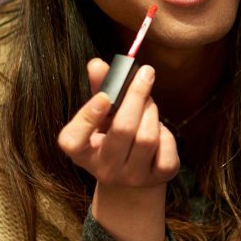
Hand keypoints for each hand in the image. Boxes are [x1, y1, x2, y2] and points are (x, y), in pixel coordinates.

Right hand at [57, 59, 179, 240]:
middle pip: (123, 130)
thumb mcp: (101, 115)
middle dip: (136, 97)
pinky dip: (166, 132)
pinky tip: (158, 129)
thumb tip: (97, 63)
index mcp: (80, 152)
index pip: (73, 139)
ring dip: (151, 111)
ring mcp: (132, 177)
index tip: (105, 95)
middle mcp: (104, 169)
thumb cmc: (112, 135)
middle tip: (146, 74)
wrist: (132, 176)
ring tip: (149, 103)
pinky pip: (166, 148)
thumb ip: (99, 88)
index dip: (88, 116)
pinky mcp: (158, 178)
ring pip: (147, 137)